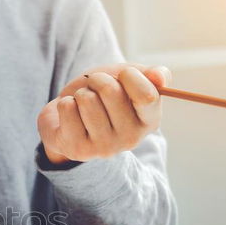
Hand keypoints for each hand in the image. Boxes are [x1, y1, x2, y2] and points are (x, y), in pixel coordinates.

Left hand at [38, 63, 171, 164]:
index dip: (129, 75)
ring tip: (82, 103)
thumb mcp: (130, 79)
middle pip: (111, 91)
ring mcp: (104, 148)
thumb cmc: (103, 95)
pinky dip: (65, 103)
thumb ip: (152, 75)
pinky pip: (68, 108)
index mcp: (150, 120)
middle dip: (98, 80)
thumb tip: (160, 77)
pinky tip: (70, 115)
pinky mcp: (78, 150)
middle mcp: (131, 139)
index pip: (147, 95)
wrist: (69, 116)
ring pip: (87, 99)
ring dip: (81, 93)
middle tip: (94, 88)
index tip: (122, 75)